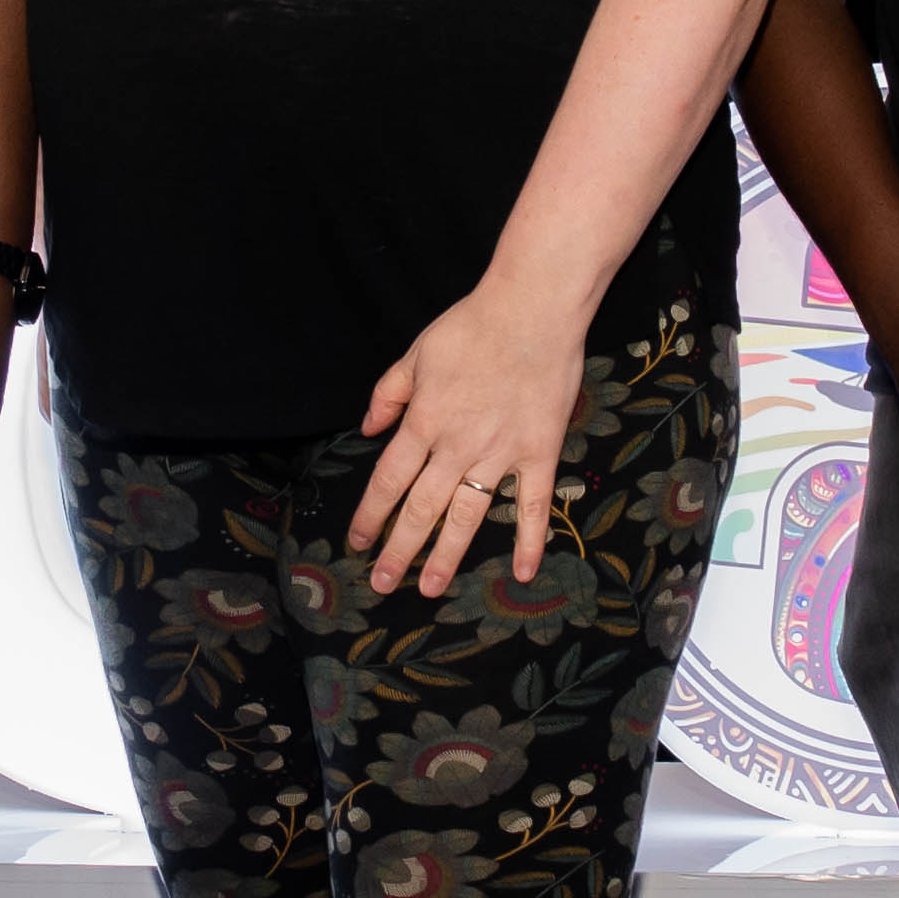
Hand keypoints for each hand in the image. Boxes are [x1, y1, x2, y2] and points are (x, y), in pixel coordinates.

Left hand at [351, 280, 596, 594]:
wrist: (533, 309)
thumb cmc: (473, 325)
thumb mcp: (417, 353)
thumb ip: (389, 394)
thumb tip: (367, 430)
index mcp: (424, 422)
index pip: (388, 481)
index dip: (370, 516)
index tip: (359, 542)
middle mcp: (456, 446)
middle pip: (421, 509)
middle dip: (399, 549)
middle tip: (383, 584)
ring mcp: (500, 454)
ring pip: (467, 516)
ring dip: (446, 556)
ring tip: (430, 588)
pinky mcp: (539, 453)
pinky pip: (533, 505)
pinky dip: (528, 540)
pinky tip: (522, 572)